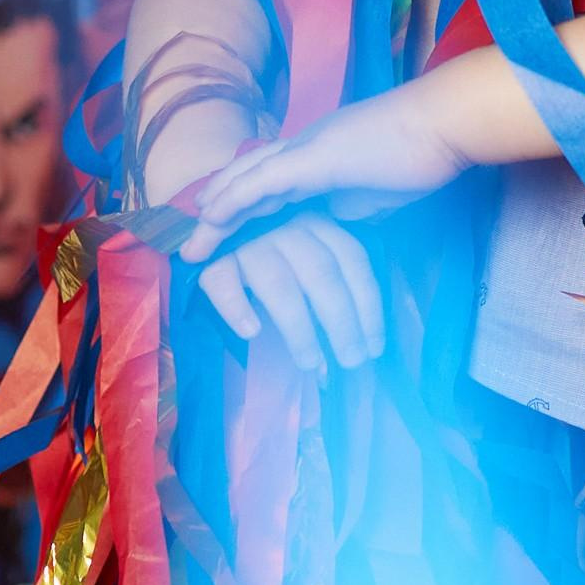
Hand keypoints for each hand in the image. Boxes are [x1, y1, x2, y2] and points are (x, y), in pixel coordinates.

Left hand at [181, 86, 473, 261]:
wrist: (444, 125)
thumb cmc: (420, 156)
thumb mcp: (374, 194)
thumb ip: (345, 204)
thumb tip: (327, 219)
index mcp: (319, 154)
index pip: (268, 180)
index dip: (240, 203)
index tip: (217, 229)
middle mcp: (304, 145)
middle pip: (247, 178)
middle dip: (216, 211)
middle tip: (189, 241)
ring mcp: (307, 147)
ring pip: (246, 179)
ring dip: (215, 211)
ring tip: (189, 241)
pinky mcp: (314, 157)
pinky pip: (263, 182)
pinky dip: (234, 199)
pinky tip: (211, 216)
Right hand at [197, 212, 383, 374]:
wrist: (213, 226)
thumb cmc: (272, 251)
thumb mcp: (307, 254)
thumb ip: (330, 285)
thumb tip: (360, 344)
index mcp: (317, 221)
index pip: (352, 259)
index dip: (367, 305)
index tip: (374, 347)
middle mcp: (286, 225)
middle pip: (321, 273)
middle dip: (341, 322)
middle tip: (351, 362)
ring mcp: (247, 238)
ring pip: (278, 282)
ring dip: (298, 327)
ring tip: (310, 363)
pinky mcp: (210, 256)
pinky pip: (222, 281)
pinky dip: (236, 307)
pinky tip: (250, 332)